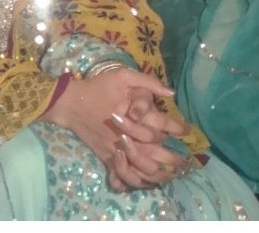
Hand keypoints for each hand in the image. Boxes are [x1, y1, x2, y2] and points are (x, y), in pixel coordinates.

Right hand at [42, 69, 184, 188]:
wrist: (71, 104)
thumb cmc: (98, 88)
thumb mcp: (122, 76)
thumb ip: (147, 82)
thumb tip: (171, 91)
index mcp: (134, 117)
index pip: (162, 127)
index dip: (177, 128)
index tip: (186, 130)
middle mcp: (128, 137)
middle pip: (156, 154)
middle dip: (173, 157)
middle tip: (183, 158)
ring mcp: (117, 150)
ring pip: (142, 171)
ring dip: (159, 174)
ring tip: (169, 172)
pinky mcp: (108, 158)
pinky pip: (125, 177)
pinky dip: (138, 181)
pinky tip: (147, 179)